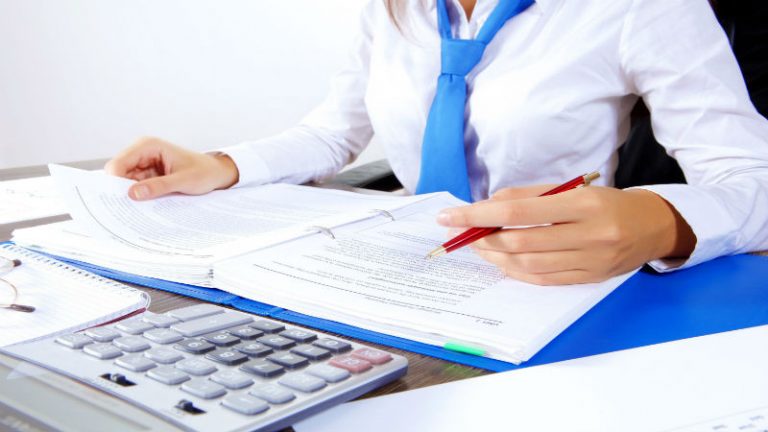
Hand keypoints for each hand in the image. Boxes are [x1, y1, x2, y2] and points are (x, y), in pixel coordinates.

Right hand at [104, 137, 238, 199]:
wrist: (216, 173)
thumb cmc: (204, 172)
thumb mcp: (184, 181)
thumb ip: (159, 186)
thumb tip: (133, 194)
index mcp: (148, 146)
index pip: (118, 164)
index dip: (114, 182)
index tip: (118, 201)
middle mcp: (142, 152)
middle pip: (118, 173)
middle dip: (121, 190)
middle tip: (126, 210)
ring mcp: (144, 164)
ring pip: (125, 182)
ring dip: (129, 195)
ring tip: (138, 209)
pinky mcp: (148, 175)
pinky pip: (135, 187)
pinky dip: (138, 196)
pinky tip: (143, 206)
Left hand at [436, 185, 695, 284]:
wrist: (651, 226)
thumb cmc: (605, 202)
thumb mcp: (572, 188)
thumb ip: (529, 196)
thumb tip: (487, 205)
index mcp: (583, 204)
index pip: (518, 211)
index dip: (479, 215)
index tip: (450, 216)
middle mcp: (588, 235)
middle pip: (519, 242)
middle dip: (482, 238)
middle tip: (462, 233)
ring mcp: (589, 262)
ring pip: (527, 264)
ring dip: (495, 256)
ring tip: (479, 244)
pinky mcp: (587, 280)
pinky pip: (541, 279)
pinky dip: (514, 271)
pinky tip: (501, 261)